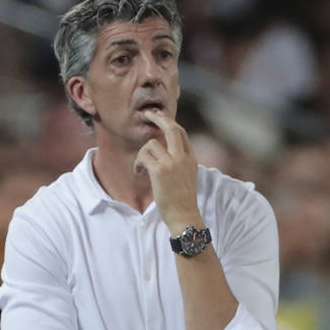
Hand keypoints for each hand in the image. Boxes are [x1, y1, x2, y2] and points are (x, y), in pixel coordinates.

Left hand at [134, 110, 199, 233]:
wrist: (184, 215)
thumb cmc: (183, 200)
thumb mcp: (187, 176)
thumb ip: (180, 162)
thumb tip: (164, 151)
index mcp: (191, 158)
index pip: (181, 133)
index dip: (169, 122)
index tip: (160, 117)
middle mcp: (183, 157)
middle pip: (171, 128)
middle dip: (158, 118)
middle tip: (148, 113)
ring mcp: (172, 163)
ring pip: (151, 144)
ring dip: (142, 154)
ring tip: (141, 168)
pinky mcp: (159, 171)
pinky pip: (143, 156)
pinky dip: (138, 163)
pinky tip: (139, 173)